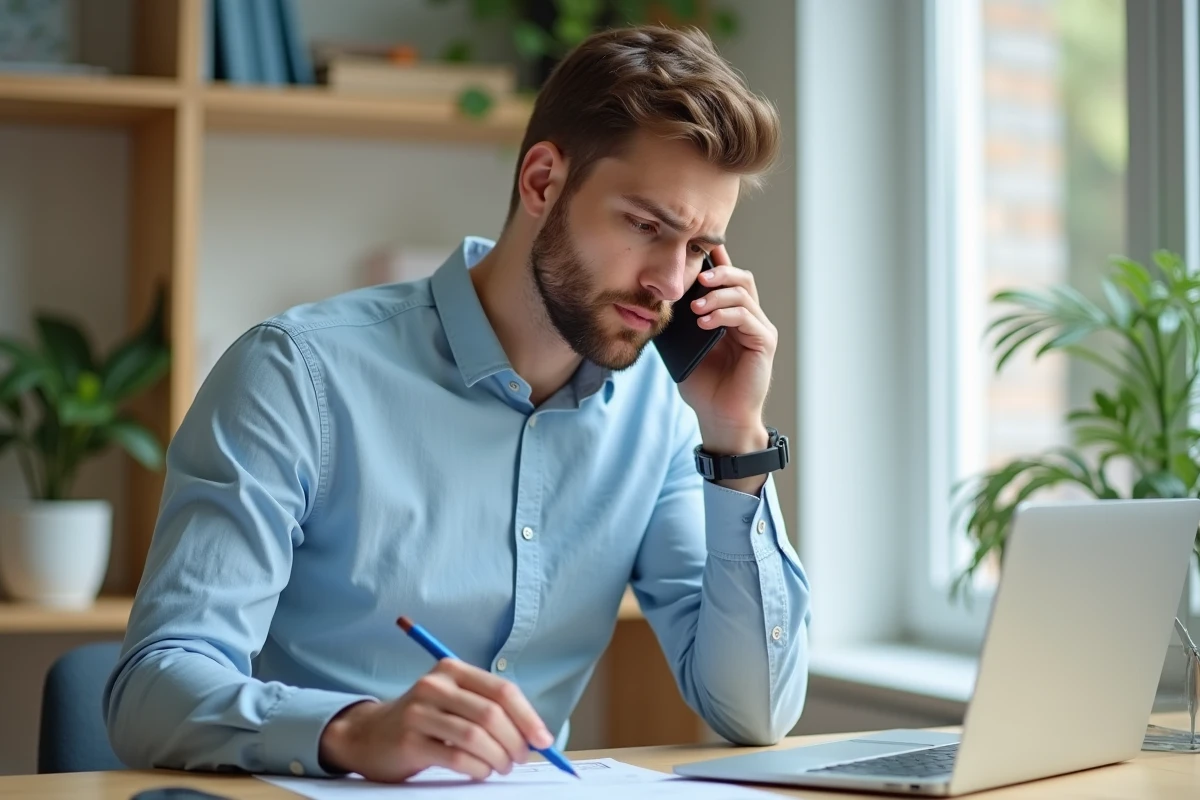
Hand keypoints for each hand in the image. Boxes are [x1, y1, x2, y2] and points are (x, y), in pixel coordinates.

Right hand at [318, 659, 554, 782]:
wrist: (368, 735)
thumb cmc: (424, 720)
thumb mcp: (453, 700)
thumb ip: (488, 709)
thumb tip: (534, 734)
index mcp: (452, 669)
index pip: (502, 690)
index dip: (528, 717)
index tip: (544, 740)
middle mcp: (435, 685)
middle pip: (491, 714)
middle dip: (515, 741)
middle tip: (521, 759)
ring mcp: (419, 712)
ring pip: (475, 736)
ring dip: (498, 757)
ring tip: (502, 767)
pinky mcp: (409, 741)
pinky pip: (456, 758)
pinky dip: (477, 769)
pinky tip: (480, 772)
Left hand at [677, 245, 775, 491]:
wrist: (718, 416)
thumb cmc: (703, 386)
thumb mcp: (685, 347)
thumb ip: (681, 323)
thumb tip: (661, 297)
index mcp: (732, 316)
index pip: (728, 280)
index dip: (717, 261)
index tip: (696, 248)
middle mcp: (750, 318)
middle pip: (742, 279)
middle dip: (719, 272)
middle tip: (696, 277)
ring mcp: (759, 330)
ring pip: (744, 294)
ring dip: (718, 295)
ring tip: (696, 307)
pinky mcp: (764, 343)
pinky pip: (747, 318)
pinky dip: (725, 315)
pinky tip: (705, 322)